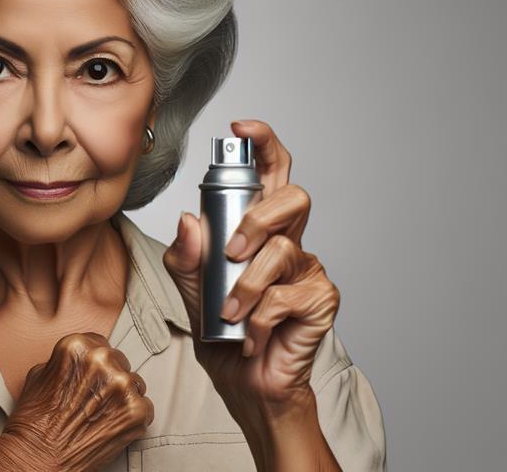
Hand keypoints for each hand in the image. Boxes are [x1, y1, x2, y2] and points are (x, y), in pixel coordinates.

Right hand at [0, 332, 152, 471]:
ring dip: (122, 397)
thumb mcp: (39, 375)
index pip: (100, 344)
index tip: (93, 375)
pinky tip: (111, 424)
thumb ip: (64, 362)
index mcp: (77, 347)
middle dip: (110, 380)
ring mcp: (122, 385)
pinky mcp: (136, 411)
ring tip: (100, 414)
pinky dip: (132, 417)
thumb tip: (80, 362)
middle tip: (94, 399)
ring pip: (134, 383)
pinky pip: (145, 406)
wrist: (38, 458)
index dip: (96, 364)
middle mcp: (102, 360)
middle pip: (120, 362)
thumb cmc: (35, 422)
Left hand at [162, 119, 340, 415]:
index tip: (241, 125)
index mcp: (259, 228)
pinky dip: (260, 318)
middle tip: (231, 250)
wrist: (241, 380)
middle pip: (294, 197)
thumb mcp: (189, 284)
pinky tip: (252, 335)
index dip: (264, 143)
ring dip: (246, 285)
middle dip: (258, 218)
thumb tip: (189, 220)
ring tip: (231, 312)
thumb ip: (186, 252)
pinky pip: (286, 295)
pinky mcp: (320, 299)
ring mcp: (308, 269)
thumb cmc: (220, 327)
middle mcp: (289, 241)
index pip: (270, 173)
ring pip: (282, 251)